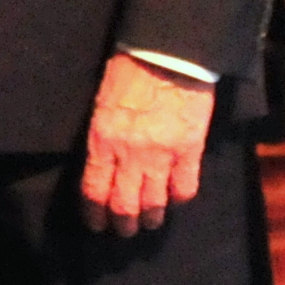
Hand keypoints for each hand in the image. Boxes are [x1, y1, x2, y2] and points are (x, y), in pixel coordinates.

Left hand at [80, 50, 211, 235]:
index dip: (94, 213)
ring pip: (154, 203)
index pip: (94, 191)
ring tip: (148, 223)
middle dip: (121, 223)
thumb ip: (102, 139)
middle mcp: (129, 155)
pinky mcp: (190, 151)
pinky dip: (178, 199)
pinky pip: (185, 188)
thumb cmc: (128, 72)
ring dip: (150, 218)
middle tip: (122, 230)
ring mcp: (162, 155)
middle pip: (124, 204)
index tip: (95, 224)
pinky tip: (173, 200)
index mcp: (102, 141)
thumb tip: (103, 166)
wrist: (168, 54)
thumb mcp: (100, 106)